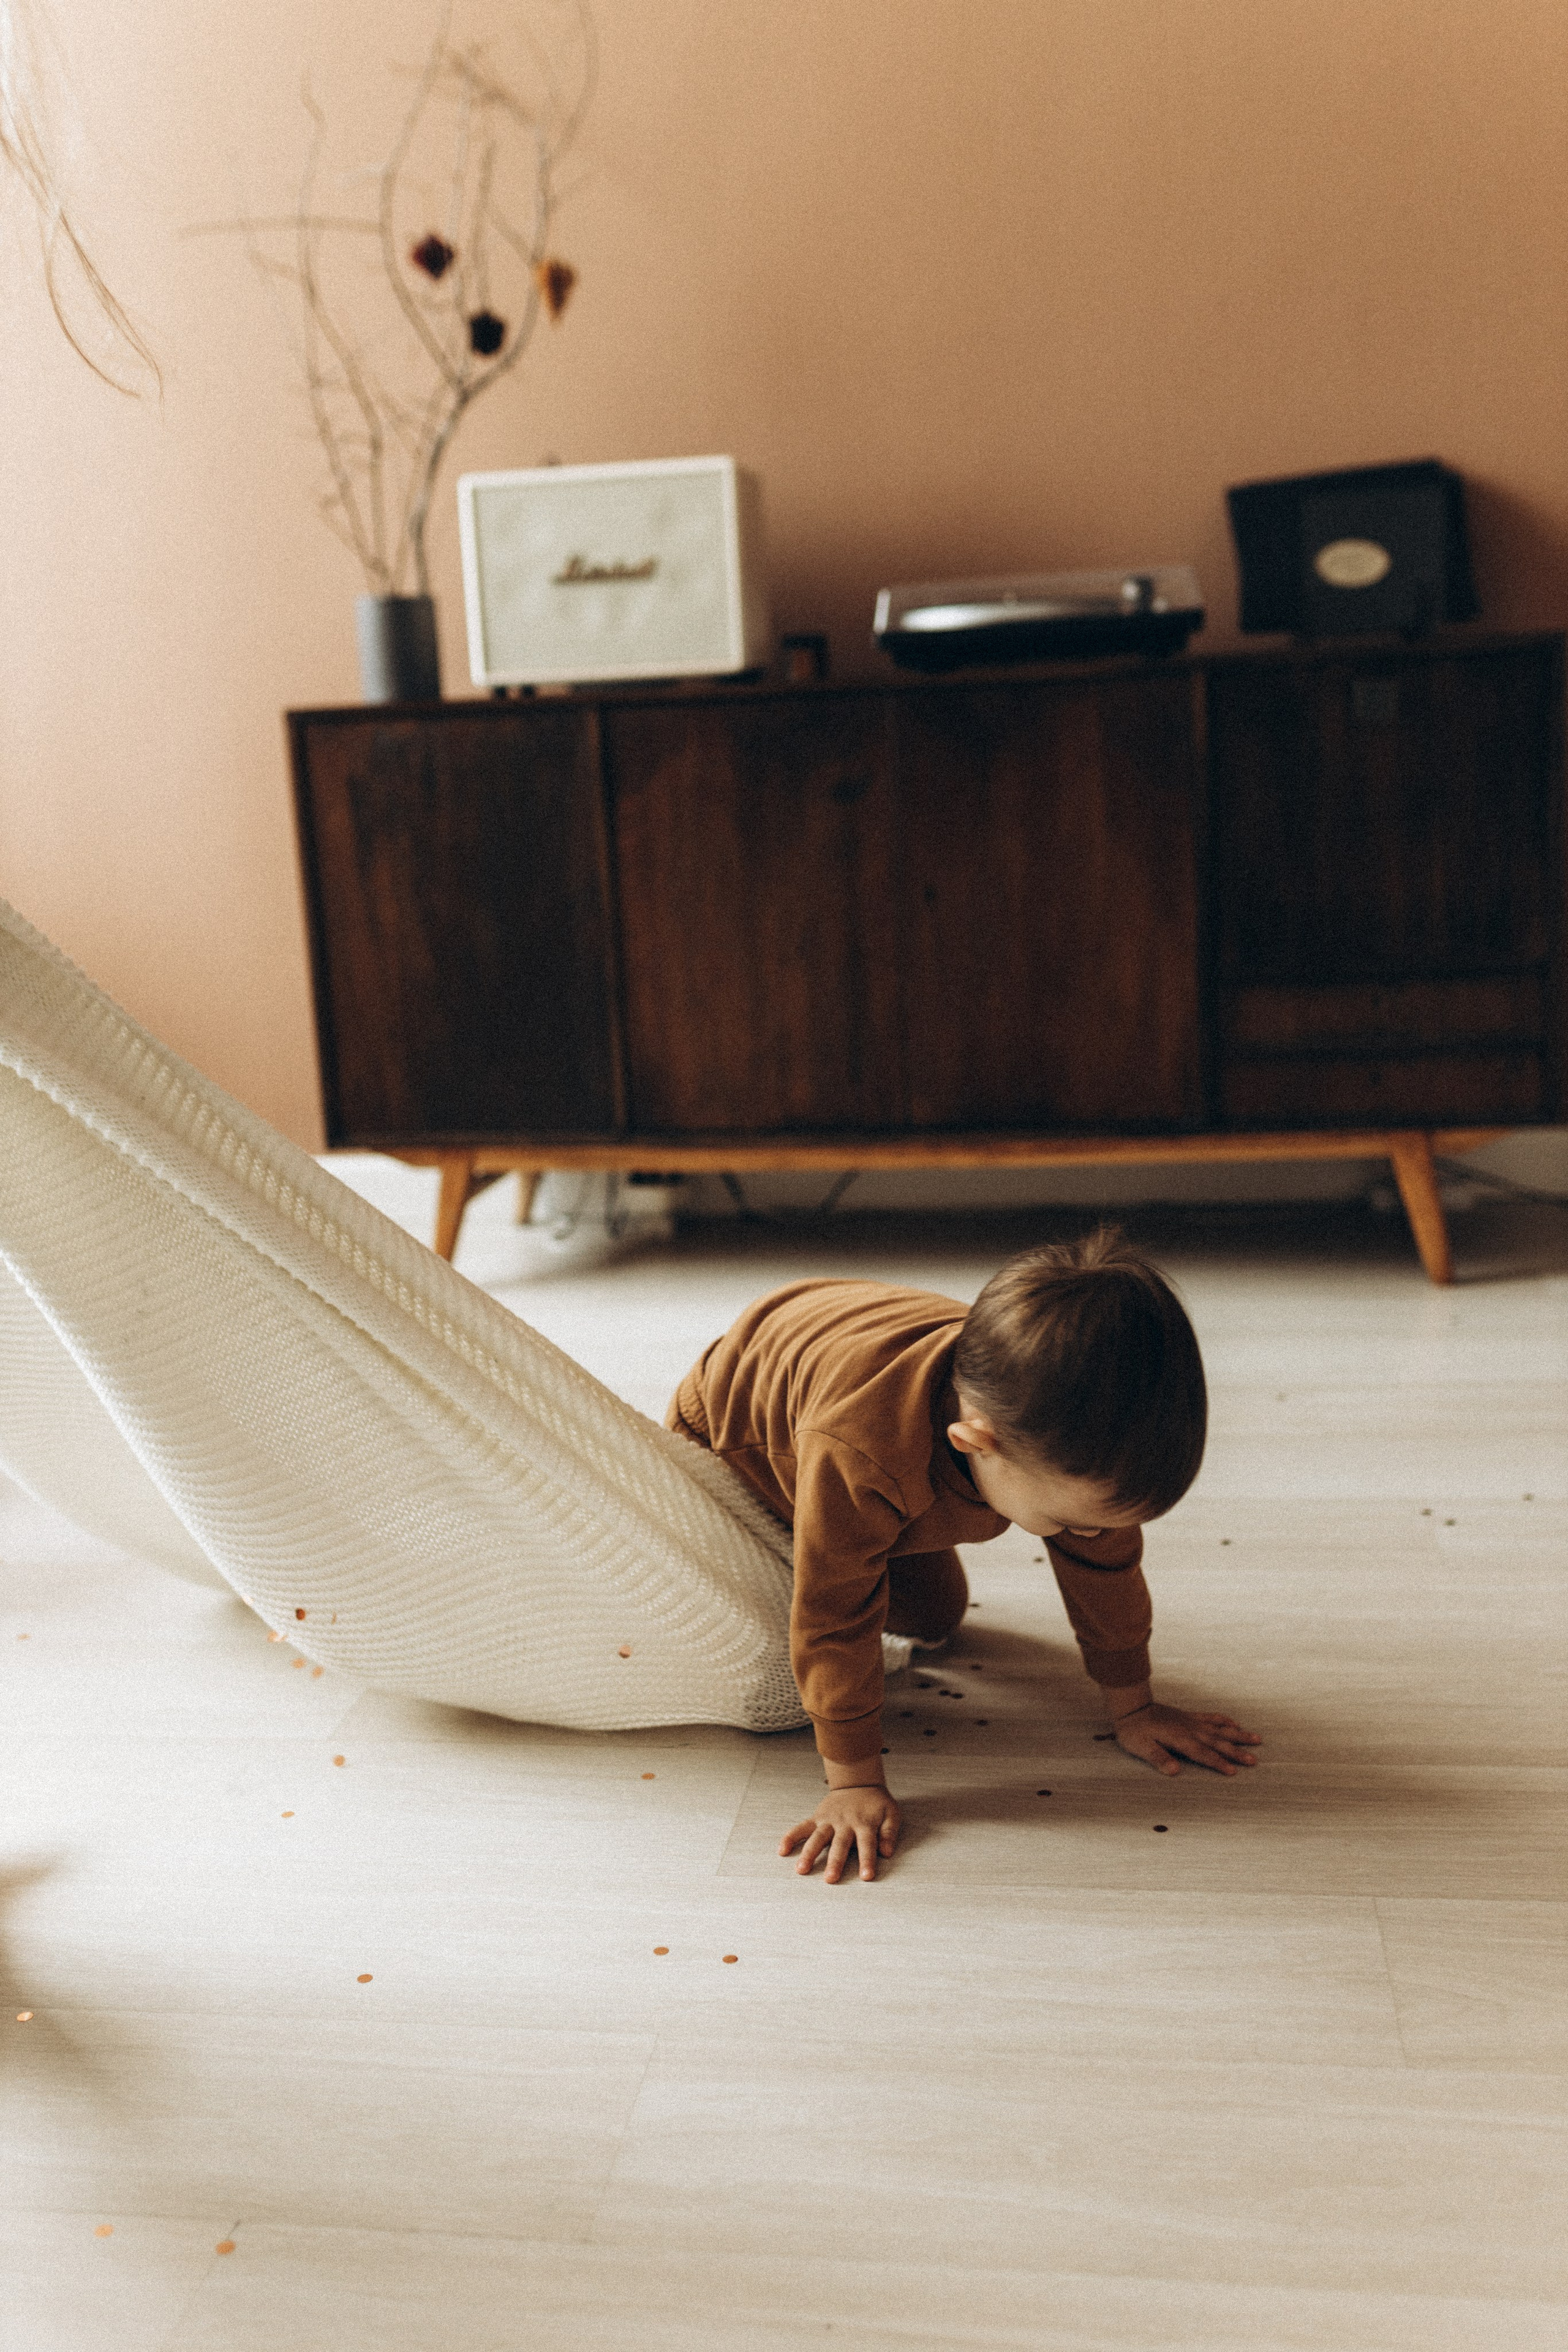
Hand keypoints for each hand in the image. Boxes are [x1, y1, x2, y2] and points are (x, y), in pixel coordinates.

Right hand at [780, 1781, 901, 1881]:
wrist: (858, 1781)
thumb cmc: (876, 1802)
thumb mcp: (891, 1813)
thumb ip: (889, 1832)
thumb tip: (887, 1852)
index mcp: (864, 1823)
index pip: (867, 1845)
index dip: (867, 1860)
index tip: (866, 1877)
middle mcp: (845, 1823)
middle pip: (839, 1845)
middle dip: (835, 1862)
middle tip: (830, 1879)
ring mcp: (829, 1820)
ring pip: (817, 1838)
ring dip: (809, 1853)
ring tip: (801, 1869)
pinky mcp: (817, 1817)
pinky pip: (802, 1827)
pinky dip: (791, 1837)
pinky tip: (782, 1850)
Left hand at [1112, 1700, 1260, 1776]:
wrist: (1131, 1706)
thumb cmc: (1134, 1730)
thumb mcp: (1141, 1747)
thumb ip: (1158, 1758)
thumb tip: (1174, 1771)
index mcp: (1180, 1739)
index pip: (1203, 1754)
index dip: (1218, 1763)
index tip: (1234, 1771)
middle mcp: (1190, 1729)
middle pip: (1217, 1742)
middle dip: (1236, 1752)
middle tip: (1254, 1760)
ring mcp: (1191, 1722)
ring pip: (1220, 1729)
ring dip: (1237, 1735)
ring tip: (1256, 1739)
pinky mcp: (1189, 1716)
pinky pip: (1211, 1718)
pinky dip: (1224, 1720)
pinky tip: (1234, 1723)